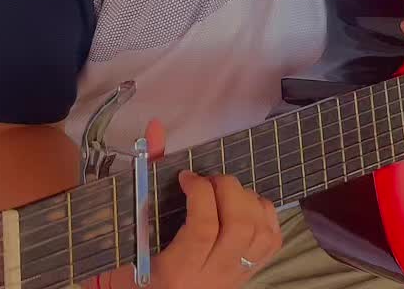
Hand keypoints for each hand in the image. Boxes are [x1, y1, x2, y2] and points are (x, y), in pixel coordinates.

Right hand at [88, 120, 281, 288]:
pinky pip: (271, 241)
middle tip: (209, 181)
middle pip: (238, 227)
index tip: (186, 176)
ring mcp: (234, 276)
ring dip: (248, 200)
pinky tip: (246, 205)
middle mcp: (211, 277)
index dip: (200, 192)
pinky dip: (265, 214)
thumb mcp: (132, 233)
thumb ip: (143, 180)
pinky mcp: (248, 274)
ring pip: (260, 234)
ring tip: (226, 192)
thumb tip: (155, 129)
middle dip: (228, 189)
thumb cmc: (135, 269)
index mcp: (177, 270)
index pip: (203, 228)